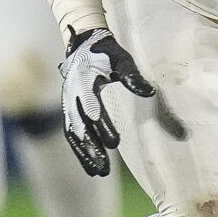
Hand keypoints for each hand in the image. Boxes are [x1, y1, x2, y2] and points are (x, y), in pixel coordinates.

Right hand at [60, 27, 156, 175]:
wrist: (82, 44)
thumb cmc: (106, 53)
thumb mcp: (121, 59)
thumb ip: (133, 76)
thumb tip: (149, 92)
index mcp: (84, 81)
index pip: (91, 106)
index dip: (101, 125)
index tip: (114, 143)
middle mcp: (72, 95)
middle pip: (79, 126)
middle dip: (92, 148)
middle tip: (105, 168)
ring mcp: (68, 104)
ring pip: (74, 134)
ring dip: (85, 154)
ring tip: (99, 172)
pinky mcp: (68, 111)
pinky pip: (72, 134)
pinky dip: (80, 151)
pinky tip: (91, 166)